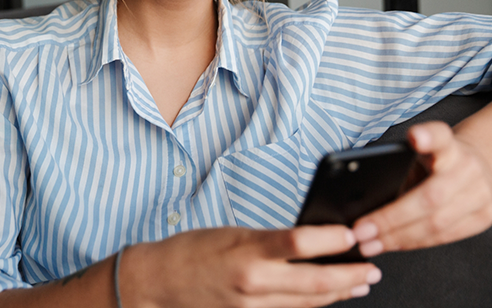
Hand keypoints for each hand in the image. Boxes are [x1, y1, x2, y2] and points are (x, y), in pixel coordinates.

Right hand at [118, 225, 381, 307]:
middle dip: (349, 276)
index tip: (352, 234)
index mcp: (247, 250)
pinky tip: (327, 298)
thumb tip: (307, 239)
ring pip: (307, 303)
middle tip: (372, 268)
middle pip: (313, 283)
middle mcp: (253, 281)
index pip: (299, 243)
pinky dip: (313, 305)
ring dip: (339, 294)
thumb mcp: (232, 232)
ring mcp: (252, 306)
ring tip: (360, 283)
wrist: (160, 282)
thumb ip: (269, 240)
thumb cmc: (192, 249)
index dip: (331, 240)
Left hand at [353, 121, 491, 255]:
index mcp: (449, 145)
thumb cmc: (437, 159)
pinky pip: (444, 237)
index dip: (429, 137)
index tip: (415, 137)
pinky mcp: (483, 218)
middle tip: (362, 229)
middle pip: (429, 197)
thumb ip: (399, 166)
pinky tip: (392, 244)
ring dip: (398, 238)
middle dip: (390, 218)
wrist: (478, 164)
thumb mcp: (419, 153)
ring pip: (436, 224)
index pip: (440, 136)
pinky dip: (413, 243)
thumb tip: (361, 196)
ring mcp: (480, 194)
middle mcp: (467, 168)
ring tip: (370, 243)